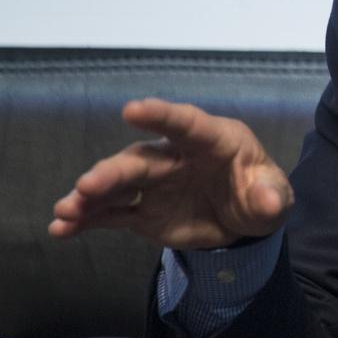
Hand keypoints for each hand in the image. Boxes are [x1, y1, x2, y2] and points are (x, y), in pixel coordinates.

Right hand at [49, 98, 293, 249]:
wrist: (243, 222)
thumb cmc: (260, 194)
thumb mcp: (274, 198)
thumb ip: (270, 196)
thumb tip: (269, 200)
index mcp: (214, 140)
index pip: (187, 123)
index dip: (161, 116)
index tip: (132, 109)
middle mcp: (177, 155)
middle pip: (141, 159)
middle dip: (113, 171)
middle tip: (87, 185)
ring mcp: (156, 182)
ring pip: (118, 185)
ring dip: (90, 196)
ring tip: (66, 211)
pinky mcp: (143, 210)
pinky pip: (110, 213)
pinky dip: (86, 220)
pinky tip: (61, 228)